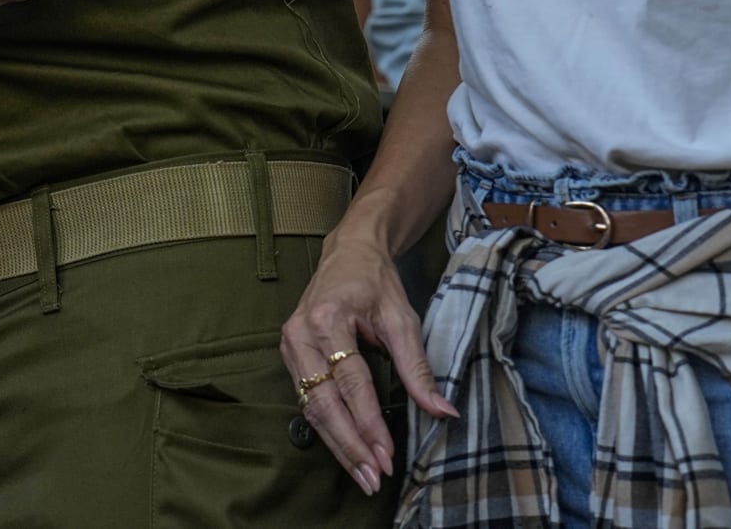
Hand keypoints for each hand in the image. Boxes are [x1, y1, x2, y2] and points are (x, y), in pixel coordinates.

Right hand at [279, 221, 457, 494]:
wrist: (348, 253)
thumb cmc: (376, 283)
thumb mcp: (403, 319)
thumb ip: (418, 368)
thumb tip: (443, 412)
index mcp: (327, 319)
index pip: (351, 383)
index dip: (369, 423)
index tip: (389, 456)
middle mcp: (300, 333)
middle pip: (323, 403)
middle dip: (351, 445)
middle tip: (375, 477)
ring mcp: (289, 344)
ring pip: (310, 408)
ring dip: (338, 445)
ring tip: (363, 475)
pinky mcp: (288, 354)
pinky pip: (306, 400)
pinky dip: (328, 429)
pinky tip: (348, 451)